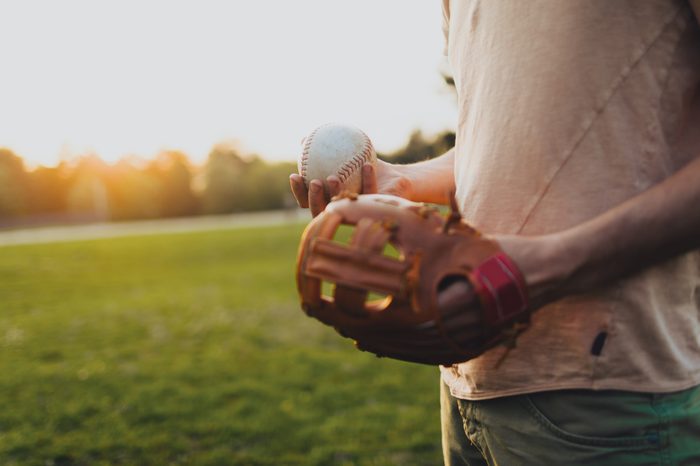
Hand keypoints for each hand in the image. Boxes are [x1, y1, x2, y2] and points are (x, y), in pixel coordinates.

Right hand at [289, 159, 413, 216]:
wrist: (394, 179)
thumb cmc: (366, 167)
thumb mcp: (345, 155)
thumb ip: (324, 150)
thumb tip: (302, 139)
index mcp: (330, 202)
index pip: (307, 201)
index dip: (298, 192)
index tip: (295, 175)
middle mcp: (341, 212)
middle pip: (319, 211)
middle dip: (313, 198)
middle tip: (313, 181)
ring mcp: (358, 215)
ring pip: (342, 209)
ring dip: (335, 193)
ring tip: (333, 177)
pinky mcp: (378, 212)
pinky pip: (371, 195)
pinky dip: (369, 180)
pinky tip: (368, 165)